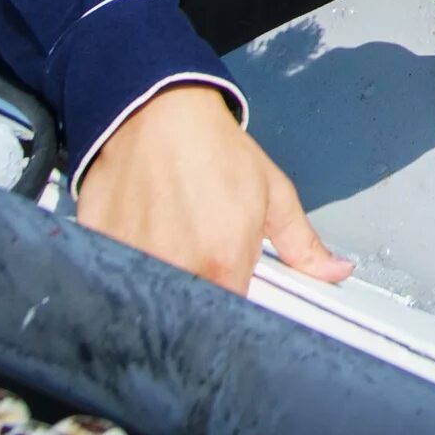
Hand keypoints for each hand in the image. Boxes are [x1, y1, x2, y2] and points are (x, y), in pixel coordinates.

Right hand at [74, 83, 352, 295]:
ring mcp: (131, 261)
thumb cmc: (211, 148)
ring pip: (149, 299)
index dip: (234, 319)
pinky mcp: (99, 249)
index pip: (230, 323)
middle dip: (199, 297)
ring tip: (174, 242)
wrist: (157, 111)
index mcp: (222, 260)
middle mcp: (174, 267)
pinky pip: (114, 278)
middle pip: (188, 314)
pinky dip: (126, 270)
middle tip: (202, 262)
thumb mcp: (273, 192)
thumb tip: (334, 269)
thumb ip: (302, 243)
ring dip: (163, 285)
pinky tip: (144, 238)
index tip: (235, 305)